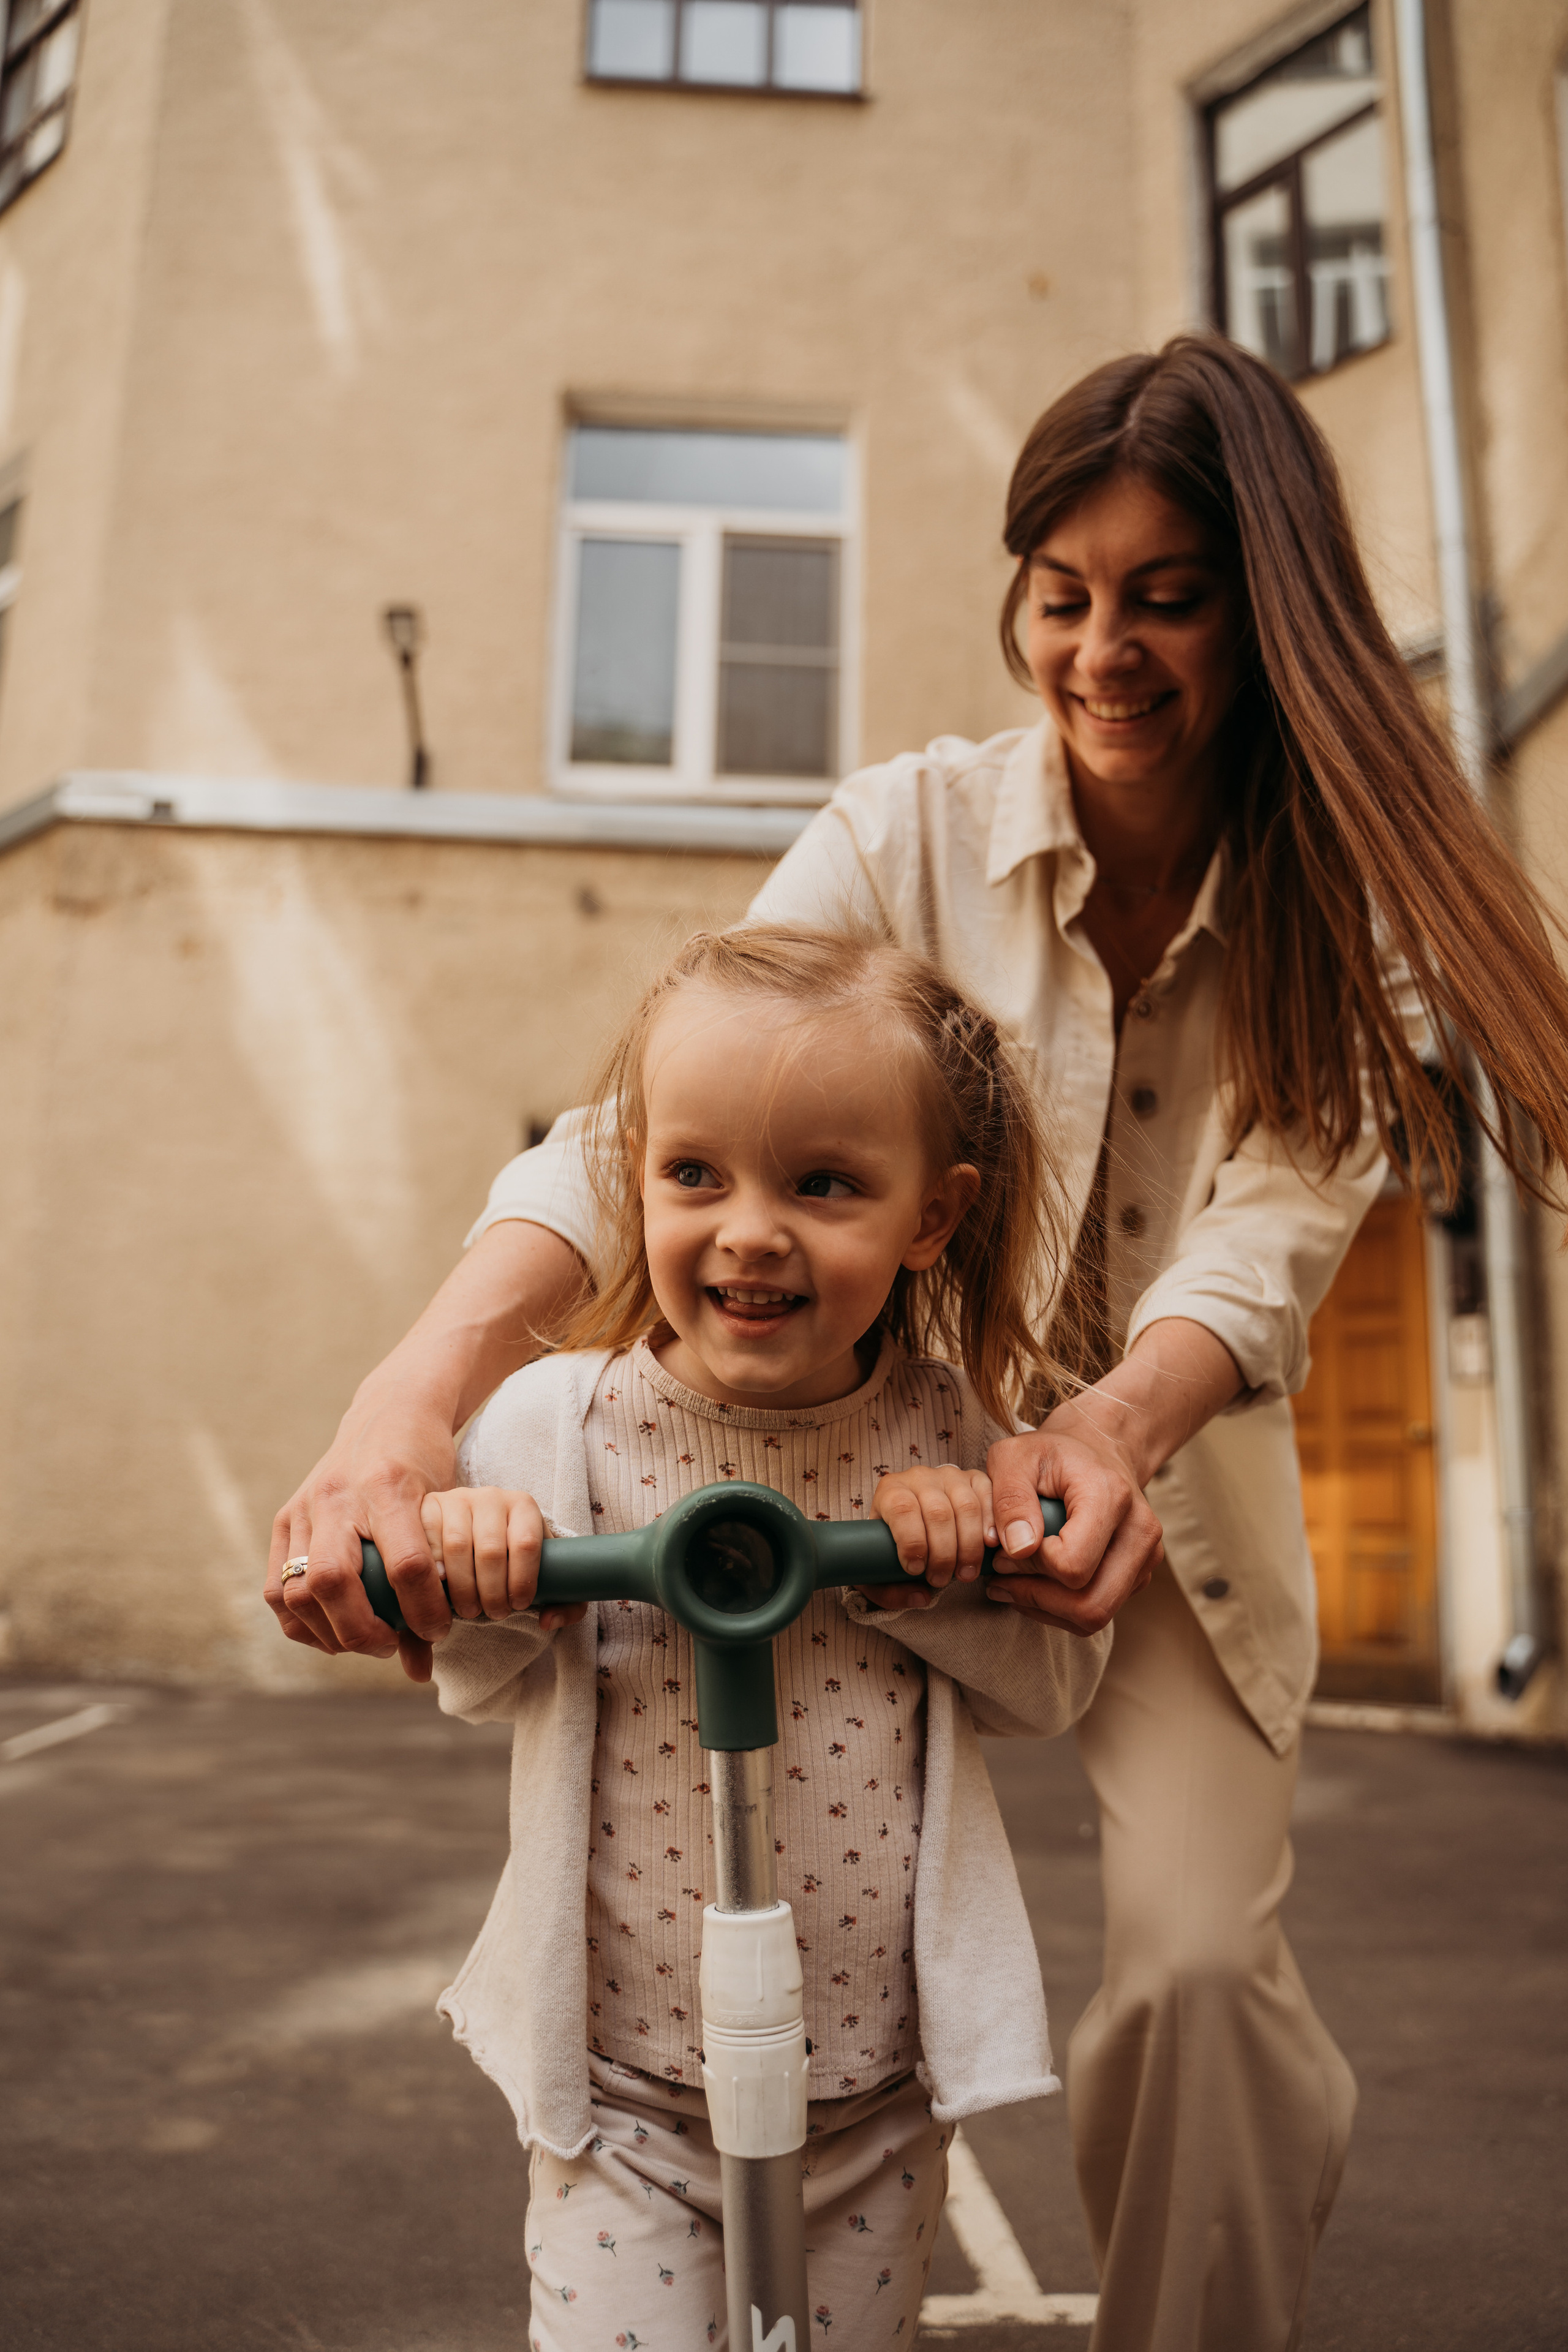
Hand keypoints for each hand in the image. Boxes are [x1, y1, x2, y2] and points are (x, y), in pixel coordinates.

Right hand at [267, 1395, 460, 1683]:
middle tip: (390, 1644)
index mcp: (390, 1487)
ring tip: (361, 1641)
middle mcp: (338, 1495)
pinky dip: (299, 1621)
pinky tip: (329, 1632)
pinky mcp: (285, 1517)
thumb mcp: (445, 1512)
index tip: (439, 1630)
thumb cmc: (428, 1466)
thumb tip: (422, 1673)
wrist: (391, 1411)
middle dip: (361, 1631)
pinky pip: (276, 1587)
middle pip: (331, 1582)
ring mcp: (305, 1506)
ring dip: (326, 1632)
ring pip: (296, 1590)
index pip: (406, 1566)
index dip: (423, 1612)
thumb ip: (434, 1586)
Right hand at [420, 1487, 583, 1632]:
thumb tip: (548, 1620)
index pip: (527, 1543)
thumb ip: (565, 1602)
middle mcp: (490, 1497)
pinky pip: (427, 1541)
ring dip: (462, 1588)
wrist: (476, 1531)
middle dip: (492, 1592)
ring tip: (470, 1609)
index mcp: (523, 1506)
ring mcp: (456, 1500)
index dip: (523, 1580)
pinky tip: (440, 1589)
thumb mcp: (546, 1573)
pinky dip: (432, 1570)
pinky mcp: (429, 1509)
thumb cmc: (515, 1560)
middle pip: (491, 1551)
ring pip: (457, 1548)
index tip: (519, 1605)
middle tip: (493, 1613)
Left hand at [858, 1466, 996, 1612]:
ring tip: (964, 1573)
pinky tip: (990, 1546)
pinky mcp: (975, 1479)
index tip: (915, 1569)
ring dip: (969, 1546)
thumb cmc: (895, 1547)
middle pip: (937, 1513)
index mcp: (891, 1491)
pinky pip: (989, 1496)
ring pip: (966, 1507)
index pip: (902, 1509)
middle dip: (943, 1554)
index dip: (912, 1541)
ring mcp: (950, 1477)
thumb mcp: (879, 1570)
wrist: (915, 1521)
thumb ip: (889, 1591)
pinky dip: (992, 1523)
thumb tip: (921, 1597)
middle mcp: (920, 1478)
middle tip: (941, 1580)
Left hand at [984, 1414, 1161, 1635]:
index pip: (1072, 1565)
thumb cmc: (1051, 1454)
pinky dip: (1060, 1608)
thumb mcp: (1015, 1457)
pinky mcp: (1139, 1575)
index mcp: (1111, 1497)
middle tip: (1001, 1578)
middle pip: (1091, 1605)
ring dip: (1045, 1608)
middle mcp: (1140, 1531)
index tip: (1005, 1549)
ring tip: (1012, 1582)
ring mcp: (1146, 1558)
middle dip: (1037, 1599)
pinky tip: (1035, 1582)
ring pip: (1095, 1616)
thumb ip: (1009, 1498)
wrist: (1097, 1451)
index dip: (1031, 1567)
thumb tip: (1018, 1549)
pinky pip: (1098, 1612)